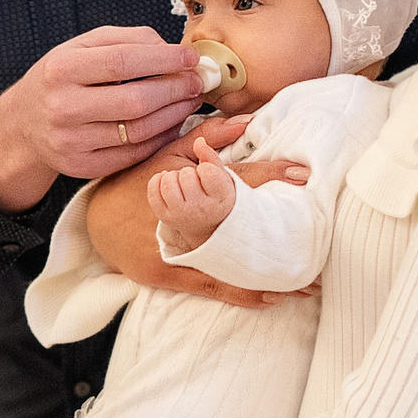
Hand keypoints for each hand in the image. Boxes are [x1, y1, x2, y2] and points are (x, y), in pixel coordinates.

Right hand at [0, 27, 207, 211]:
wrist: (24, 122)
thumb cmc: (61, 78)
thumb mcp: (82, 47)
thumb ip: (127, 39)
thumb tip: (172, 50)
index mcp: (61, 68)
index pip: (123, 62)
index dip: (164, 60)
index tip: (191, 59)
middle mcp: (62, 106)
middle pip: (135, 101)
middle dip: (176, 90)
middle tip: (197, 82)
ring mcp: (70, 141)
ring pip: (138, 131)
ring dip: (174, 115)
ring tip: (188, 101)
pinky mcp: (81, 166)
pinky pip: (133, 154)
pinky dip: (160, 138)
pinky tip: (171, 123)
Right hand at [85, 122, 307, 308]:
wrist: (94, 219)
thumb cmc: (137, 182)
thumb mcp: (168, 154)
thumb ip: (208, 139)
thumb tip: (247, 120)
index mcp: (183, 182)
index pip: (232, 178)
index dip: (269, 176)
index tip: (305, 177)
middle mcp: (179, 216)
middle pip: (237, 225)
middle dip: (279, 236)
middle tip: (324, 243)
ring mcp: (172, 247)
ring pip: (228, 263)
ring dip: (269, 275)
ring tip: (310, 283)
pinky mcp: (164, 273)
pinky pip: (210, 285)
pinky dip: (242, 293)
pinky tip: (273, 297)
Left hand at [146, 137, 240, 251]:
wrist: (164, 209)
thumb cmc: (195, 178)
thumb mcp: (212, 159)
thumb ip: (221, 137)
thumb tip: (246, 120)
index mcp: (224, 196)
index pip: (209, 172)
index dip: (205, 165)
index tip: (205, 169)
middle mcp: (203, 210)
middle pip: (188, 176)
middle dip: (188, 172)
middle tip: (194, 180)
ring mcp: (182, 214)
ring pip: (170, 181)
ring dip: (172, 177)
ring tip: (180, 184)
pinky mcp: (163, 216)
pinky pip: (155, 187)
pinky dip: (157, 181)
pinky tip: (166, 185)